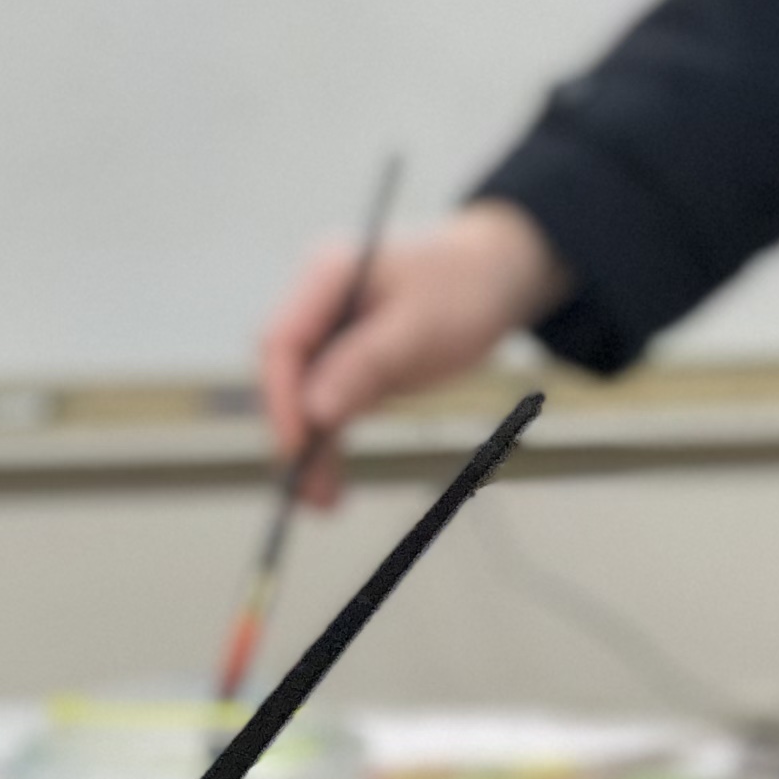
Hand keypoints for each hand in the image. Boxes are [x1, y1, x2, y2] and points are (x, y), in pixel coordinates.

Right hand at [255, 200, 570, 505]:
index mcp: (328, 275)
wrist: (498, 273)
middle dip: (293, 433)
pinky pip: (331, 408)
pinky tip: (331, 487)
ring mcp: (332, 333)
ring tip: (322, 505)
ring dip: (310, 450)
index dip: (280, 397)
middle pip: (286, 373)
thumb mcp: (422, 327)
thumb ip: (366, 364)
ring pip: (306, 398)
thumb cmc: (465, 287)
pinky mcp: (350, 361)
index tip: (295, 448)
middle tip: (304, 490)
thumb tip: (315, 412)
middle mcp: (319, 303)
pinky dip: (331, 444)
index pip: (282, 339)